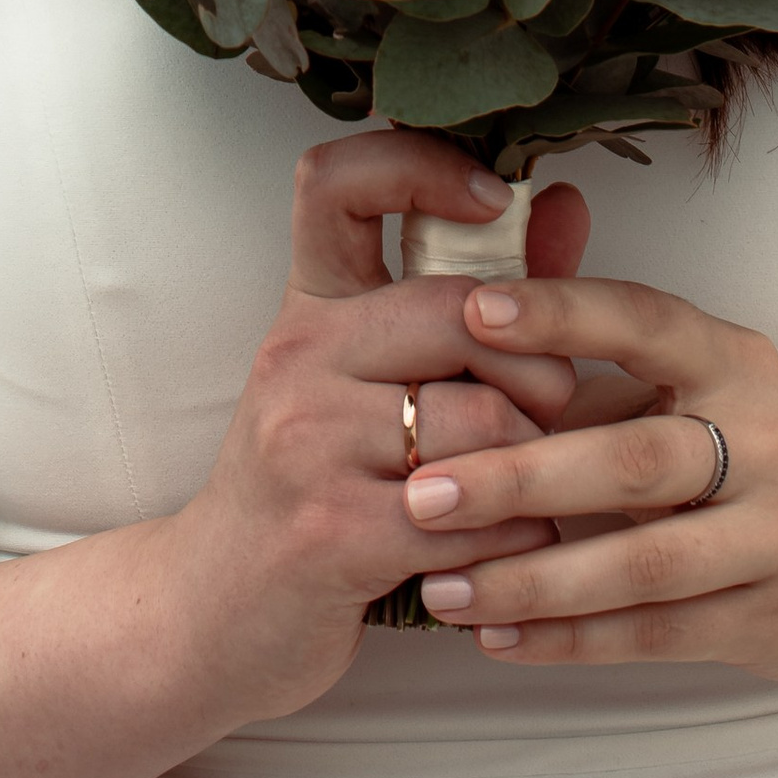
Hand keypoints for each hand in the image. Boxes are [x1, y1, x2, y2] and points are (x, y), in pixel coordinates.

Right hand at [171, 133, 589, 716]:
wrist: (211, 611)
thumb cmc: (315, 487)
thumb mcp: (372, 382)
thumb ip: (473, 298)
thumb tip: (566, 205)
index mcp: (311, 305)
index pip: (340, 181)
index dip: (424, 167)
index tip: (496, 201)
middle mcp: (301, 355)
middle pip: (462, 310)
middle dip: (539, 366)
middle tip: (547, 412)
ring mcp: (309, 441)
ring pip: (486, 420)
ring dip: (537, 469)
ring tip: (525, 493)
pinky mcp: (332, 531)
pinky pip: (476, 516)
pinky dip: (517, 540)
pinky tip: (501, 550)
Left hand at [397, 269, 777, 683]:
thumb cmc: (749, 445)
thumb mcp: (695, 377)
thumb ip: (598, 336)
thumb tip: (479, 288)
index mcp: (733, 360)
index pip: (644, 321)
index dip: (560, 311)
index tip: (471, 313)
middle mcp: (768, 441)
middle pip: (635, 460)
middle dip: (521, 477)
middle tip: (424, 492)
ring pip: (643, 562)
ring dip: (534, 579)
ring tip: (443, 588)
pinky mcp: (770, 619)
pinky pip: (657, 633)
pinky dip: (572, 639)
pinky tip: (499, 636)